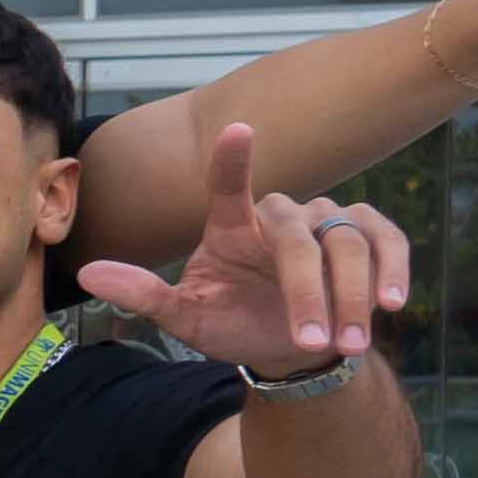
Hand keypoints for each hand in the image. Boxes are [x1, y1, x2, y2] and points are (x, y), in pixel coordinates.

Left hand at [70, 124, 406, 375]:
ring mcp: (326, 221)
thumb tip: (85, 276)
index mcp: (230, 227)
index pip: (227, 187)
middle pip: (295, 236)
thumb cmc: (234, 325)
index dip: (232, 161)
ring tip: (345, 343)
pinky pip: (386, 240)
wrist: (291, 348)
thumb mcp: (186, 319)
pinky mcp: (369, 234)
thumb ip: (143, 296)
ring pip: (345, 241)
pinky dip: (392, 270)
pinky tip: (392, 303)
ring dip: (350, 295)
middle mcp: (280, 216)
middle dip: (307, 291)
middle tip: (311, 340)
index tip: (237, 129)